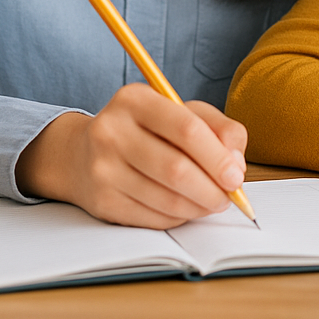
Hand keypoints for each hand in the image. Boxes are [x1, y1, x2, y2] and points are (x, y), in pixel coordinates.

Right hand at [16, 83, 248, 227]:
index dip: (217, 157)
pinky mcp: (101, 202)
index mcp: (135, 100)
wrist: (82, 153)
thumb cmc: (146, 129)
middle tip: (229, 196)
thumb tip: (236, 163)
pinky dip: (178, 217)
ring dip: (199, 206)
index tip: (236, 174)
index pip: (187, 129)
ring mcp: (103, 169)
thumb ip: (218, 128)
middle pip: (176, 169)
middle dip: (212, 188)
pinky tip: (187, 208)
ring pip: (166, 199)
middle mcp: (112, 132)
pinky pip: (152, 218)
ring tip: (212, 202)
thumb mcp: (182, 112)